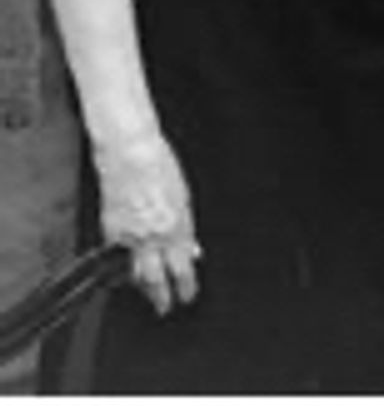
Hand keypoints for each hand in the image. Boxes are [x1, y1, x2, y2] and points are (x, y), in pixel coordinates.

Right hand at [95, 130, 200, 314]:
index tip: (188, 297)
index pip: (183, 268)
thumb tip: (193, 251)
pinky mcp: (110, 231)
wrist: (130, 153)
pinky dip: (125, 266)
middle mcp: (153, 235)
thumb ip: (188, 229)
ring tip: (151, 296)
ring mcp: (128, 235)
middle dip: (162, 298)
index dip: (186, 286)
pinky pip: (118, 257)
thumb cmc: (162, 168)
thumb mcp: (186, 198)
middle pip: (156, 279)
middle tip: (165, 309)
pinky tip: (129, 272)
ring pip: (135, 273)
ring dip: (144, 288)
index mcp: (177, 226)